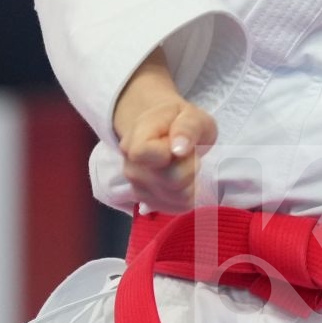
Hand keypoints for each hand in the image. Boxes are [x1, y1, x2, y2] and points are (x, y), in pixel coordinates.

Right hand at [118, 94, 217, 213]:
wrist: (165, 132)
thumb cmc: (179, 121)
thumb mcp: (190, 114)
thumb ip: (187, 127)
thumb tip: (178, 149)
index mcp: (134, 140)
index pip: (143, 154)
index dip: (170, 153)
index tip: (181, 145)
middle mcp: (130, 167)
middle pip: (170, 180)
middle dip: (190, 167)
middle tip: (188, 153)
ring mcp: (138, 188)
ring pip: (177, 198)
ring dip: (191, 182)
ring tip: (184, 165)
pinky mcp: (149, 204)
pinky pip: (178, 207)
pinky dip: (188, 195)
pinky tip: (184, 180)